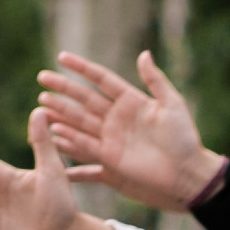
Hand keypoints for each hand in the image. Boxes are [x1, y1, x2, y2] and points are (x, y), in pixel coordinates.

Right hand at [35, 50, 221, 210]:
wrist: (188, 174)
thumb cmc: (185, 140)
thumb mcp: (173, 106)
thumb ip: (156, 81)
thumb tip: (144, 54)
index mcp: (131, 102)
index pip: (101, 80)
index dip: (82, 68)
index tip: (61, 57)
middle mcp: (117, 120)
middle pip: (84, 101)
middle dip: (63, 91)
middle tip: (42, 80)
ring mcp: (112, 141)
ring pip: (79, 125)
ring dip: (60, 116)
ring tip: (41, 108)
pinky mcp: (111, 163)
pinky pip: (86, 154)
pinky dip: (70, 149)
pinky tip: (54, 139)